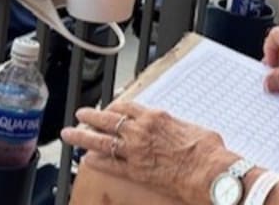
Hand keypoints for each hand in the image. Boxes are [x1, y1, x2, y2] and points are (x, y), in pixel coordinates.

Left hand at [62, 104, 235, 203]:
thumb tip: (177, 129)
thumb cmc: (206, 150)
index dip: (113, 106)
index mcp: (155, 117)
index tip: (108, 108)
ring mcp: (134, 151)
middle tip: (80, 115)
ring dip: (83, 137)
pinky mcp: (133, 172)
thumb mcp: (191, 128)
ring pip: (101, 141)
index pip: (126, 107)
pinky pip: (108, 165)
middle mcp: (140, 131)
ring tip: (70, 134)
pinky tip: (86, 160)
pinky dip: (95, 162)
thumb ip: (176, 126)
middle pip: (107, 120)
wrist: (207, 171)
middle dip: (90, 117)